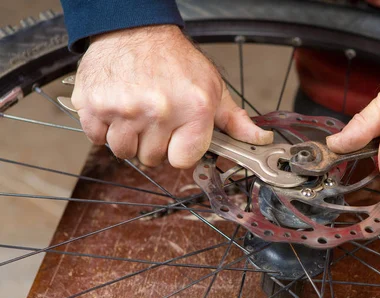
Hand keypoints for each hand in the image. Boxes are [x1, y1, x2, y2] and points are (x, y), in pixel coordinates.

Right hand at [72, 25, 271, 167]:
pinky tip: (117, 109)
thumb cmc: (175, 60)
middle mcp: (159, 111)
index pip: (183, 160)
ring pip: (123, 152)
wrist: (134, 29)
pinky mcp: (93, 106)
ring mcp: (123, 109)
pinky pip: (97, 139)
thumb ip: (234, 120)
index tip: (177, 136)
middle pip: (152, 158)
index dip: (179, 150)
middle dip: (154, 142)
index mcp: (193, 109)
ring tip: (136, 112)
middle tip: (155, 117)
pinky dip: (104, 128)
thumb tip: (260, 140)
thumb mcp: (213, 88)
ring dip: (129, 137)